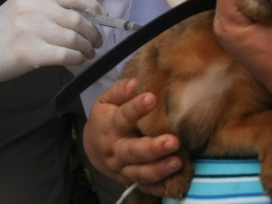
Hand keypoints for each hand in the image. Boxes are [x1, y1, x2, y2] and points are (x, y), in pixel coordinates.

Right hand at [0, 0, 104, 85]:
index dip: (93, 8)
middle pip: (76, 19)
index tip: (103, 18)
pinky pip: (63, 54)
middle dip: (92, 32)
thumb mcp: (25, 4)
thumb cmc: (3, 28)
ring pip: (72, 38)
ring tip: (89, 53)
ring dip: (86, 47)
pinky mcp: (28, 52)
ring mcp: (30, 30)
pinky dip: (76, 58)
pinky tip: (78, 60)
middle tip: (97, 42)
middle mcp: (34, 9)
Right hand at [83, 78, 181, 194]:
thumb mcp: (106, 101)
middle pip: (132, 151)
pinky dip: (158, 188)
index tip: (152, 98)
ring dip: (159, 169)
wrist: (93, 147)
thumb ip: (120, 91)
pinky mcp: (130, 179)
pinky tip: (173, 184)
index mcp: (109, 126)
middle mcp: (115, 149)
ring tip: (178, 162)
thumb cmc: (105, 118)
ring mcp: (122, 167)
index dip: (136, 108)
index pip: (123, 116)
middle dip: (153, 148)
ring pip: (139, 172)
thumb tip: (134, 83)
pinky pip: (145, 187)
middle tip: (173, 141)